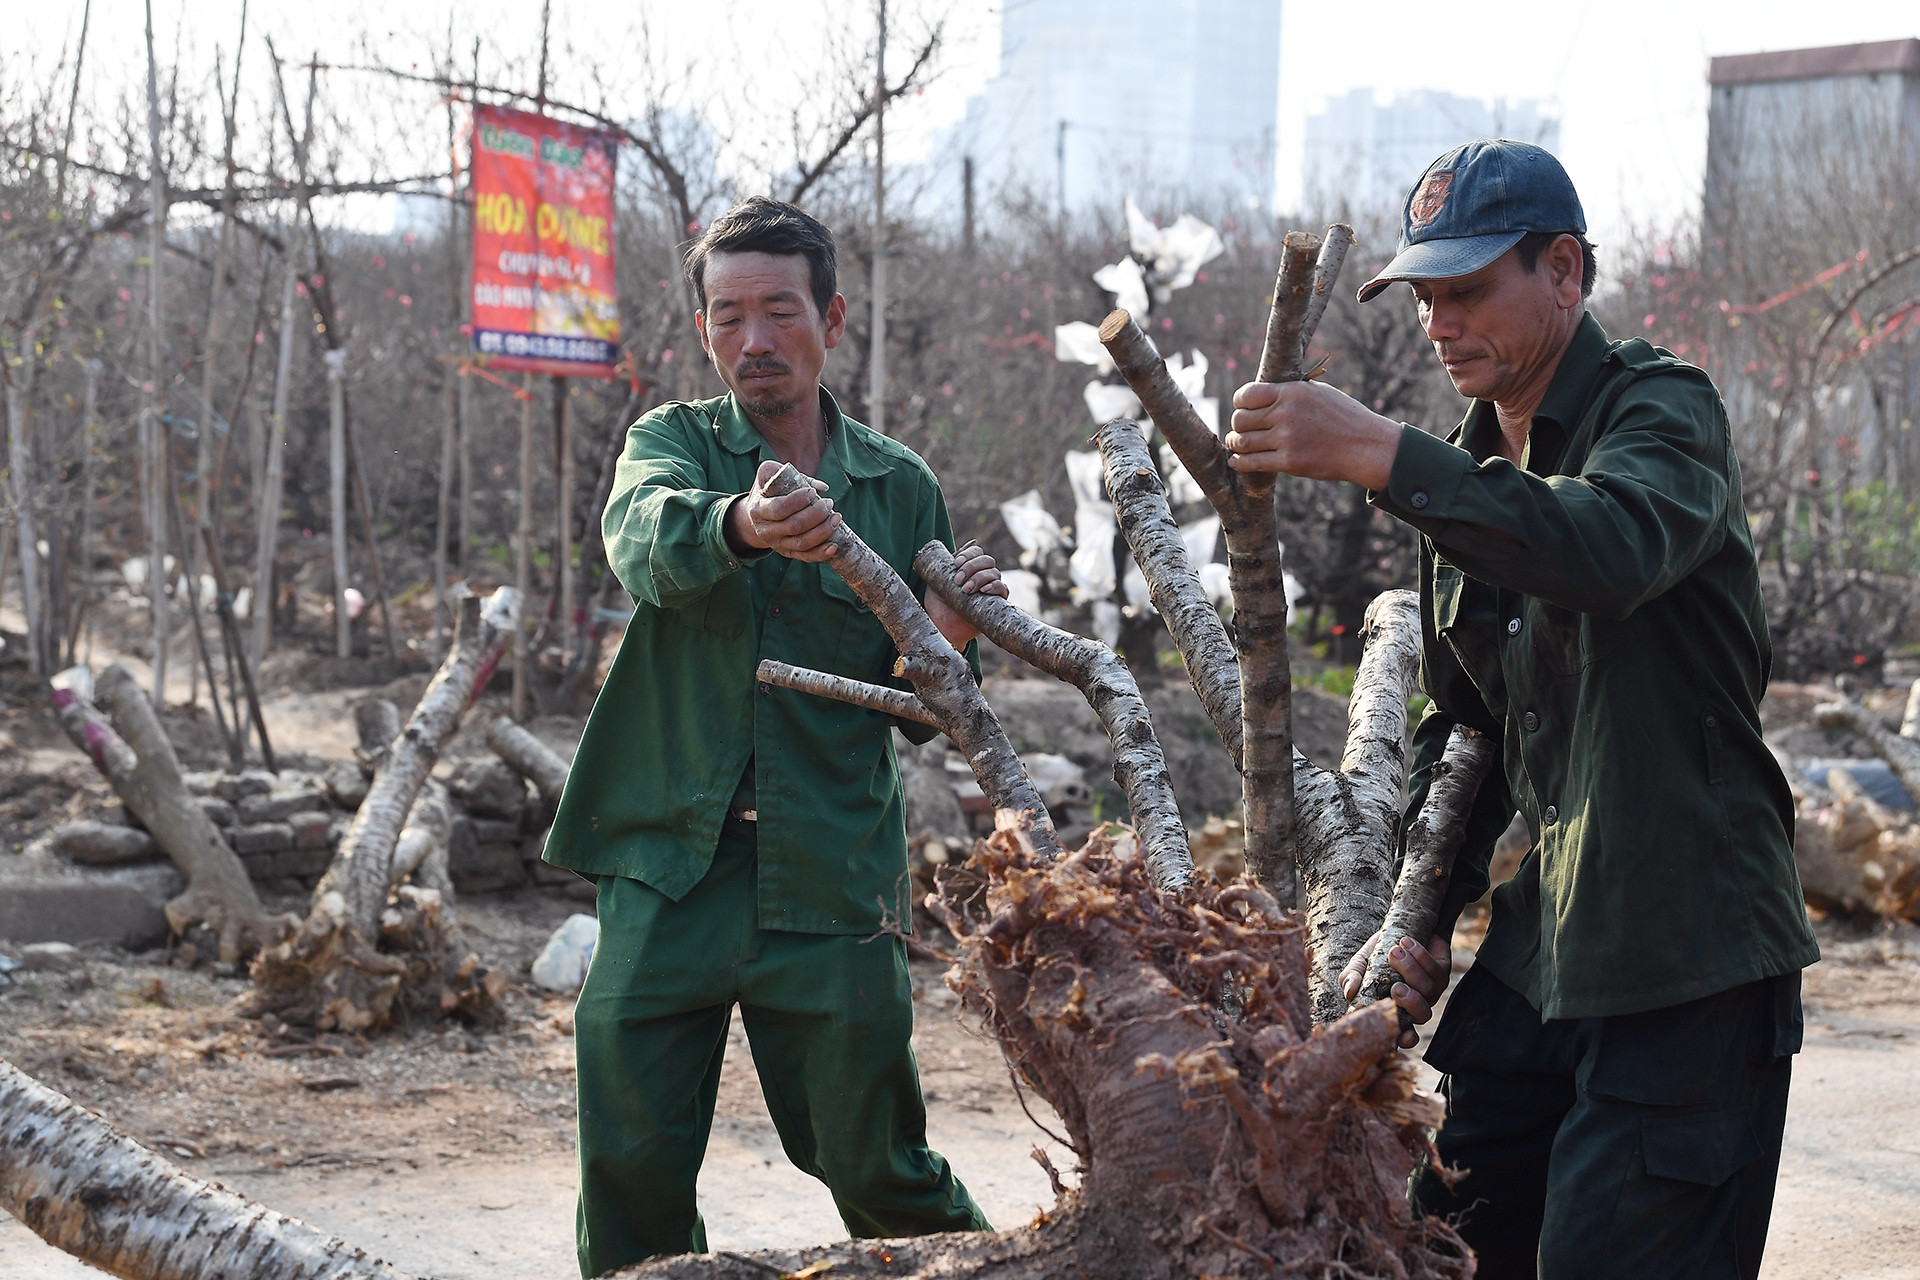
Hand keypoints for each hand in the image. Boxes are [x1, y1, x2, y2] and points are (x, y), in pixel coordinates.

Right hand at [725, 459, 842, 561]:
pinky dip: (821, 553)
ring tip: (836, 518)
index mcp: (759, 509)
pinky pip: (805, 557)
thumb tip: (822, 488)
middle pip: (794, 526)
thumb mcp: (769, 474)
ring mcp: (777, 544)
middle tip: (829, 503)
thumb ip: (792, 475)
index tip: (812, 492)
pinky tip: (834, 546)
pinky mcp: (787, 552)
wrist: (754, 517)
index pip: (779, 508)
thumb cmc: (766, 491)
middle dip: (816, 514)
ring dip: (823, 532)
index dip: (798, 500)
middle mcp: (766, 530)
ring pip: (802, 543)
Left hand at [926, 540, 1006, 648]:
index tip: (956, 563)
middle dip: (972, 567)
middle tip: (958, 580)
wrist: (942, 628)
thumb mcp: (938, 579)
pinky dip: (994, 586)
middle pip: (987, 560)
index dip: (969, 554)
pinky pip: (1003, 589)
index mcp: (969, 568)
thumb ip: (948, 562)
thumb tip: (970, 542)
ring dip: (979, 578)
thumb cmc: (938, 605)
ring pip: (994, 573)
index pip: (977, 552)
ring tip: (966, 590)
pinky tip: (983, 590)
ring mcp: (990, 588)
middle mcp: (982, 576)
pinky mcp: (997, 602)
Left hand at [1225, 379, 1403, 490]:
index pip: (1247, 395)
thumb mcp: (1318, 393)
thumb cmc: (1344, 418)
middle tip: (1240, 430)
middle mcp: (1285, 413)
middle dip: (1238, 425)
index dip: (1240, 403)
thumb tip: (1263, 395)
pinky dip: (1240, 463)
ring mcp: (1286, 438)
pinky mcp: (1289, 461)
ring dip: (1235, 444)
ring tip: (1237, 444)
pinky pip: (1252, 462)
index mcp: (1291, 392)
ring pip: (1242, 441)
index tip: (1242, 409)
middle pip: (1240, 419)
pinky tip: (1237, 462)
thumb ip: (1290, 392)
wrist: (1366, 446)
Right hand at [1339, 930, 1450, 1048]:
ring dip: (1410, 970)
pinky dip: (1420, 956)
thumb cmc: (1377, 953)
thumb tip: (1349, 993)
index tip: (1399, 1033)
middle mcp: (1417, 1003)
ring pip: (1428, 990)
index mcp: (1396, 1009)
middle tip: (1396, 987)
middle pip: (1422, 1015)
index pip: (1405, 1034)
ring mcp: (1432, 988)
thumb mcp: (1360, 965)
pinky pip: (1435, 969)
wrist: (1396, 928)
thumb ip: (1351, 979)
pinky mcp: (1442, 970)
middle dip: (1410, 1003)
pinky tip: (1406, 942)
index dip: (1405, 1038)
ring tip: (1394, 951)